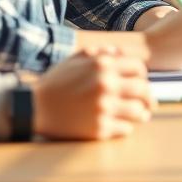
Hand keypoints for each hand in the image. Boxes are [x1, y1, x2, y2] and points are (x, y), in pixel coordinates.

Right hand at [32, 48, 152, 139]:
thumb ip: (99, 52)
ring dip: (142, 113)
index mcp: (102, 65)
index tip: (140, 82)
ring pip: (139, 111)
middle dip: (148, 96)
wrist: (33, 109)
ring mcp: (104, 108)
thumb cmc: (55, 83)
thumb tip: (120, 52)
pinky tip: (123, 125)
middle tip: (149, 102)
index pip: (139, 68)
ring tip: (141, 115)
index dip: (142, 75)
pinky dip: (126, 127)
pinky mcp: (99, 129)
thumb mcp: (74, 59)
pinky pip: (126, 129)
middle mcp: (106, 85)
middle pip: (144, 90)